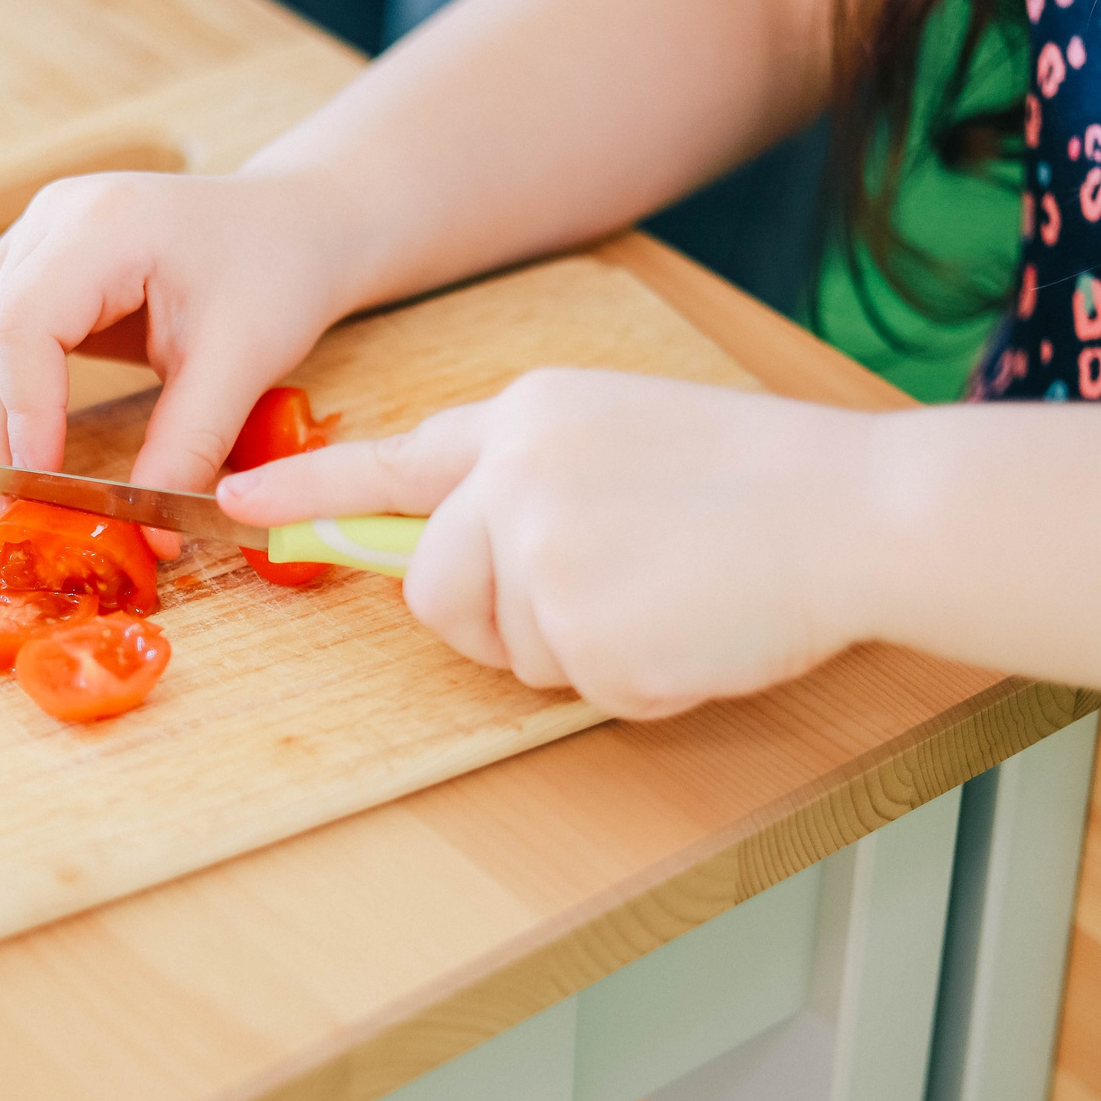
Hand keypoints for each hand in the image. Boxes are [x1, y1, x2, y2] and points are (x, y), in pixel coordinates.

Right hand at [0, 168, 374, 553]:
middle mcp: (51, 218)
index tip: (43, 488)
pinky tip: (2, 448)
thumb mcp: (242, 363)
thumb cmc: (276, 274)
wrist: (293, 222)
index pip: (20, 323)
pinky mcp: (30, 262)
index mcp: (104, 224)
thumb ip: (189, 448)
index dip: (21, 414)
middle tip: (11, 518)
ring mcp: (32, 235)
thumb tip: (149, 539)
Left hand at [216, 369, 878, 718]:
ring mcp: (539, 551)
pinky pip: (573, 685)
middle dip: (494, 618)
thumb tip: (459, 545)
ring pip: (502, 644)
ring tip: (670, 597)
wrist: (863, 512)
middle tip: (600, 601)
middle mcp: (514, 475)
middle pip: (435, 584)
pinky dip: (633, 680)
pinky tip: (693, 630)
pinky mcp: (576, 626)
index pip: (394, 458)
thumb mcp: (629, 435)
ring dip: (576, 649)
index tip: (237, 506)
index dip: (308, 492)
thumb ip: (536, 479)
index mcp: (528, 416)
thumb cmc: (767, 480)